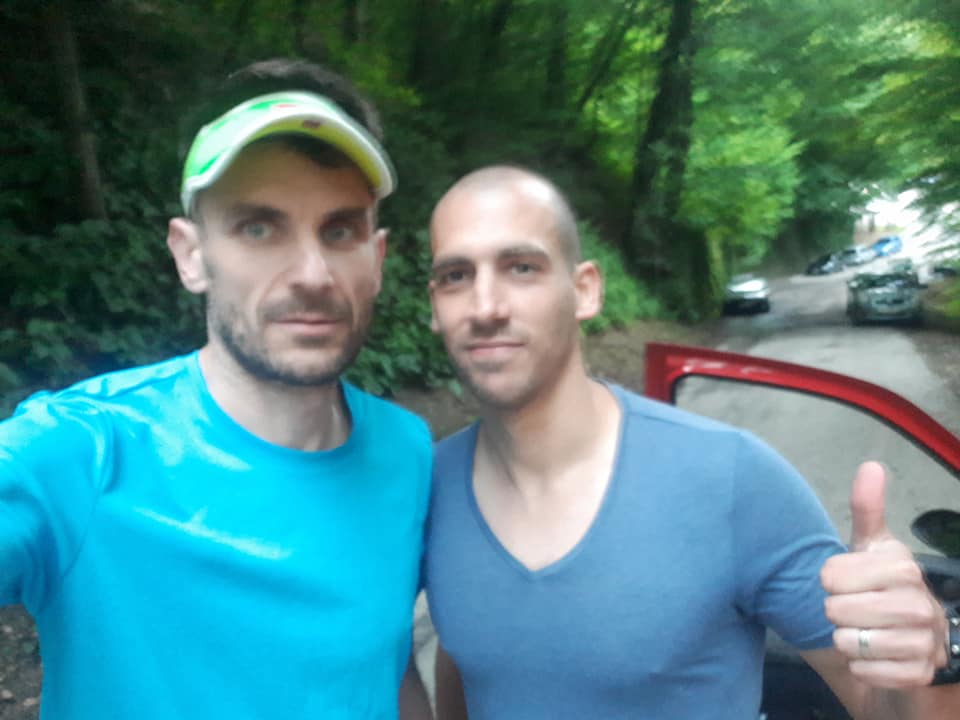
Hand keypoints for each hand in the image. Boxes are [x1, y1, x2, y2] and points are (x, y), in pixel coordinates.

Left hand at [820, 461, 947, 687]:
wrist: (909, 646)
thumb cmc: (881, 590)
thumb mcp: (871, 548)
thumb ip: (867, 510)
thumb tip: (871, 465)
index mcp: (902, 566)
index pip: (830, 575)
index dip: (829, 581)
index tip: (844, 582)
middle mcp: (920, 602)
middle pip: (836, 609)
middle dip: (835, 614)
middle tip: (853, 611)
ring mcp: (924, 641)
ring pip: (849, 642)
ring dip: (846, 641)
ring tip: (863, 633)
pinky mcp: (919, 674)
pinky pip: (865, 671)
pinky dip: (860, 668)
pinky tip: (873, 658)